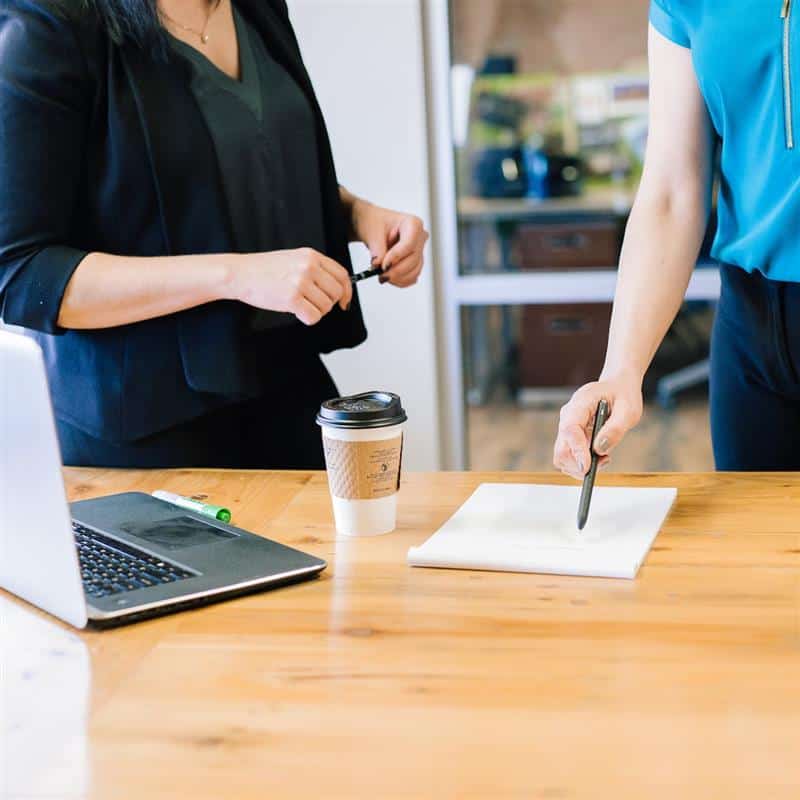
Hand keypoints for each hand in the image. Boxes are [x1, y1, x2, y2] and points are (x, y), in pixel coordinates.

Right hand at [227, 248, 352, 325]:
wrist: (240, 273)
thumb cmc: (264, 269)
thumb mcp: (294, 259)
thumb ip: (315, 269)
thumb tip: (337, 288)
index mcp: (311, 256)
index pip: (342, 274)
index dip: (347, 291)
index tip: (344, 301)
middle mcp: (308, 267)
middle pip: (336, 293)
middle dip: (328, 303)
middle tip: (313, 304)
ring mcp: (300, 282)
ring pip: (325, 307)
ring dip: (315, 311)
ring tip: (300, 305)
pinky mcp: (292, 298)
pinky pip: (313, 317)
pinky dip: (307, 319)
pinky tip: (296, 312)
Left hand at [350, 198, 428, 287]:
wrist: (372, 227)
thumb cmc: (374, 223)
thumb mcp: (371, 232)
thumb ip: (377, 249)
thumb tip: (379, 265)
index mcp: (413, 223)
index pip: (409, 244)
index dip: (396, 257)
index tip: (383, 266)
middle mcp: (420, 237)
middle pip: (413, 260)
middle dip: (395, 270)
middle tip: (379, 275)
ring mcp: (419, 251)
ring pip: (414, 271)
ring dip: (397, 278)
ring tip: (381, 275)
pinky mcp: (415, 263)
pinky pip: (412, 277)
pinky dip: (400, 281)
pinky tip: (389, 277)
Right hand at [553, 374, 643, 479]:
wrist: (616, 386)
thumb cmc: (623, 395)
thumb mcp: (629, 410)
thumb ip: (615, 429)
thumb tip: (599, 449)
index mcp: (580, 403)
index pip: (569, 429)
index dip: (576, 450)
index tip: (587, 467)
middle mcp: (567, 416)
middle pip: (561, 448)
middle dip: (578, 464)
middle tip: (604, 461)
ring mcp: (566, 426)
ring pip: (562, 456)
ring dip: (581, 465)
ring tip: (604, 457)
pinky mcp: (570, 436)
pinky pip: (569, 456)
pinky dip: (582, 463)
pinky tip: (599, 455)